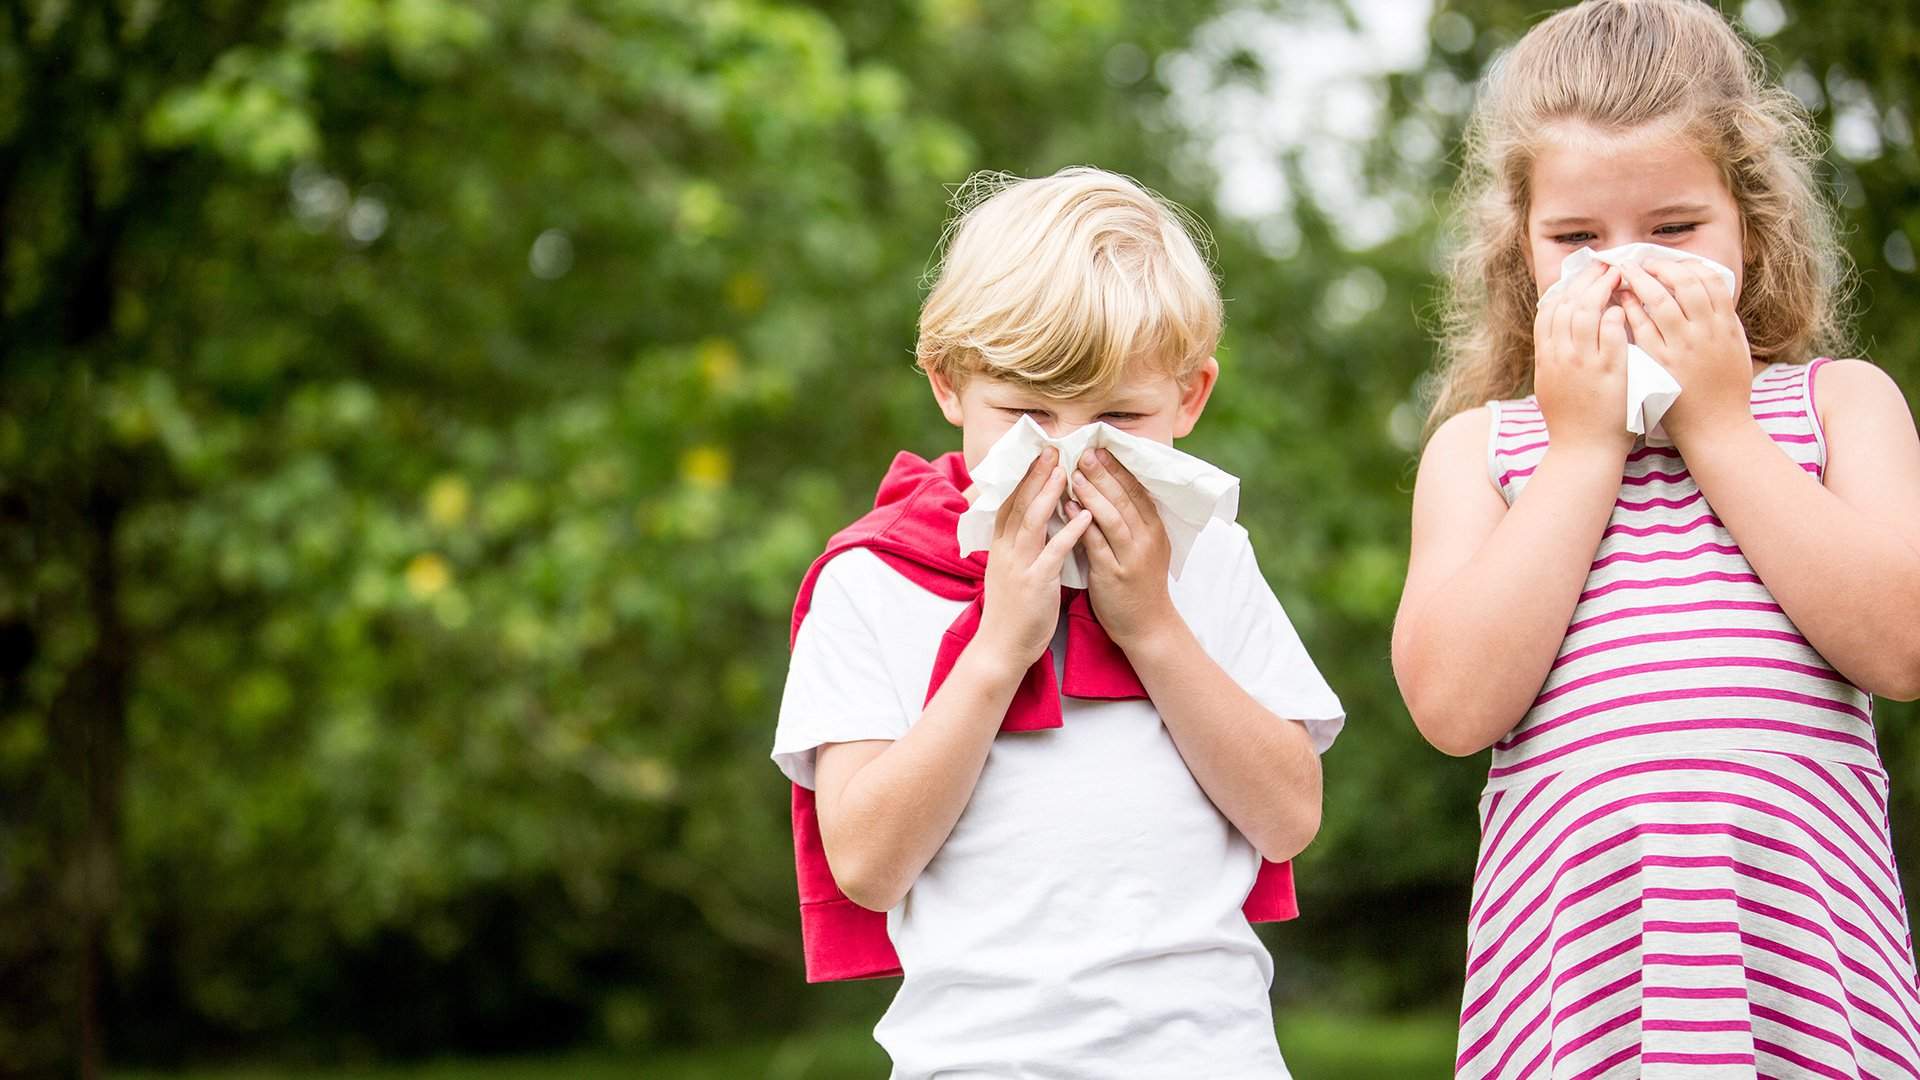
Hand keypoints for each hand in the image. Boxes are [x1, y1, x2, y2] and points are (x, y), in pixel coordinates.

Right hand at [975, 447, 1092, 671]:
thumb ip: (1018, 546)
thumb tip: (1030, 523)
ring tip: (1066, 471)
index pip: (1009, 503)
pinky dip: (1069, 532)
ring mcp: (1020, 566)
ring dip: (1049, 494)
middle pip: (1018, 504)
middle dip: (1035, 474)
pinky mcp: (1036, 584)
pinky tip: (1085, 516)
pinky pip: (1054, 553)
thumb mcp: (1009, 572)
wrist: (1001, 648)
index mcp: (1001, 547)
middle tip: (1051, 449)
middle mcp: (1006, 551)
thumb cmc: (1011, 612)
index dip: (1022, 477)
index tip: (1036, 454)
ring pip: (1032, 521)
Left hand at [1070, 448, 1176, 647]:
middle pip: (1124, 498)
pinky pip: (1096, 543)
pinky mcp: (1114, 574)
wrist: (1147, 626)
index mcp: (1155, 529)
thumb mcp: (1142, 547)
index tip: (1100, 448)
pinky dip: (1082, 523)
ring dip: (1093, 493)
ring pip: (1112, 517)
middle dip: (1103, 473)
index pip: (1137, 490)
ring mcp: (1132, 557)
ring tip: (1074, 474)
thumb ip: (1129, 521)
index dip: (1118, 468)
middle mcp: (1147, 539)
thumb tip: (1106, 489)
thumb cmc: (1139, 583)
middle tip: (1084, 452)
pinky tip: (1068, 508)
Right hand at [1533, 261, 1633, 456]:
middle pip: (1567, 304)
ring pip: (1586, 314)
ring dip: (1603, 290)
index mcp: (1546, 358)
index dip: (1566, 286)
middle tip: (1606, 265)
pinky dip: (1617, 317)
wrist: (1583, 452)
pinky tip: (1625, 308)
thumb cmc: (1572, 420)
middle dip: (1587, 280)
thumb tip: (1562, 327)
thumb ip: (1555, 354)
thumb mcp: (1552, 383)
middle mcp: (1560, 357)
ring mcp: (1583, 365)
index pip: (1549, 309)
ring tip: (1620, 276)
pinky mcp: (1609, 374)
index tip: (1582, 273)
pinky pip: (1611, 335)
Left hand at [1617, 259, 1755, 443]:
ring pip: (1661, 303)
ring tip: (1626, 274)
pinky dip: (1631, 311)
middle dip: (1661, 267)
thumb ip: (1724, 320)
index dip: (1686, 265)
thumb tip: (1713, 291)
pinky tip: (1619, 302)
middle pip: (1685, 284)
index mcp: (1726, 326)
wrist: (1716, 429)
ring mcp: (1683, 348)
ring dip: (1642, 283)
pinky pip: (1642, 330)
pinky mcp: (1660, 365)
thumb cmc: (1726, 390)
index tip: (1668, 261)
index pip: (1709, 280)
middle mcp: (1706, 333)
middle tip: (1641, 262)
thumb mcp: (1735, 349)